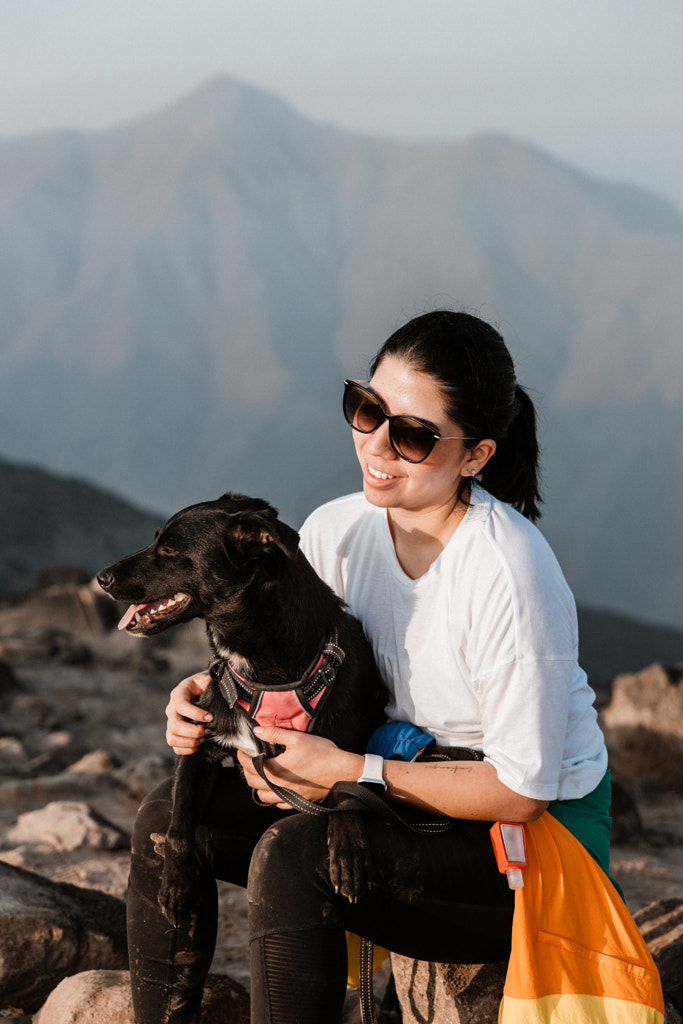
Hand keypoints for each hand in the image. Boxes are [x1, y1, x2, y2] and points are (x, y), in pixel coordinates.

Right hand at [165, 671, 212, 754]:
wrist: (200, 691)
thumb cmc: (204, 685)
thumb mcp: (207, 678)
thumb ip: (210, 680)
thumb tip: (221, 682)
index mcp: (178, 694)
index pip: (181, 705)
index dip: (195, 714)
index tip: (211, 717)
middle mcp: (171, 709)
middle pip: (175, 726)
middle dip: (194, 731)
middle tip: (209, 730)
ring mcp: (171, 723)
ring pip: (172, 739)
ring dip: (191, 742)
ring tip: (205, 737)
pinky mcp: (174, 734)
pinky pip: (175, 747)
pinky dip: (188, 749)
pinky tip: (200, 744)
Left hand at [236, 727, 361, 809]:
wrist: (341, 771)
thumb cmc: (322, 754)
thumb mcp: (297, 738)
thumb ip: (274, 734)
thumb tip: (257, 731)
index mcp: (275, 771)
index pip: (249, 766)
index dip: (242, 757)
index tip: (241, 750)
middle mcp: (279, 787)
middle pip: (252, 782)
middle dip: (247, 770)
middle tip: (248, 760)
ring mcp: (288, 796)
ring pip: (262, 796)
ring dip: (257, 785)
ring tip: (260, 774)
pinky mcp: (298, 801)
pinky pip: (277, 803)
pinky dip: (272, 796)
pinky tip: (276, 787)